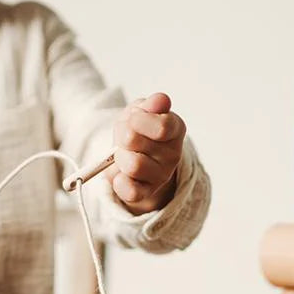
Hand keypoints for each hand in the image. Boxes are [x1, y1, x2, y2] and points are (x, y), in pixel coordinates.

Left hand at [105, 92, 185, 215]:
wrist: (131, 153)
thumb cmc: (137, 128)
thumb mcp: (140, 110)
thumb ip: (149, 105)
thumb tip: (161, 100)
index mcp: (175, 129)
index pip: (162, 127)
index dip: (137, 120)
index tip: (133, 119)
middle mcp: (173, 154)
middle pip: (133, 140)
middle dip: (122, 135)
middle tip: (126, 136)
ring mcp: (161, 175)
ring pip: (132, 165)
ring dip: (119, 157)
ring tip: (123, 154)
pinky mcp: (146, 193)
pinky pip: (129, 190)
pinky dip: (118, 180)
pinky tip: (121, 173)